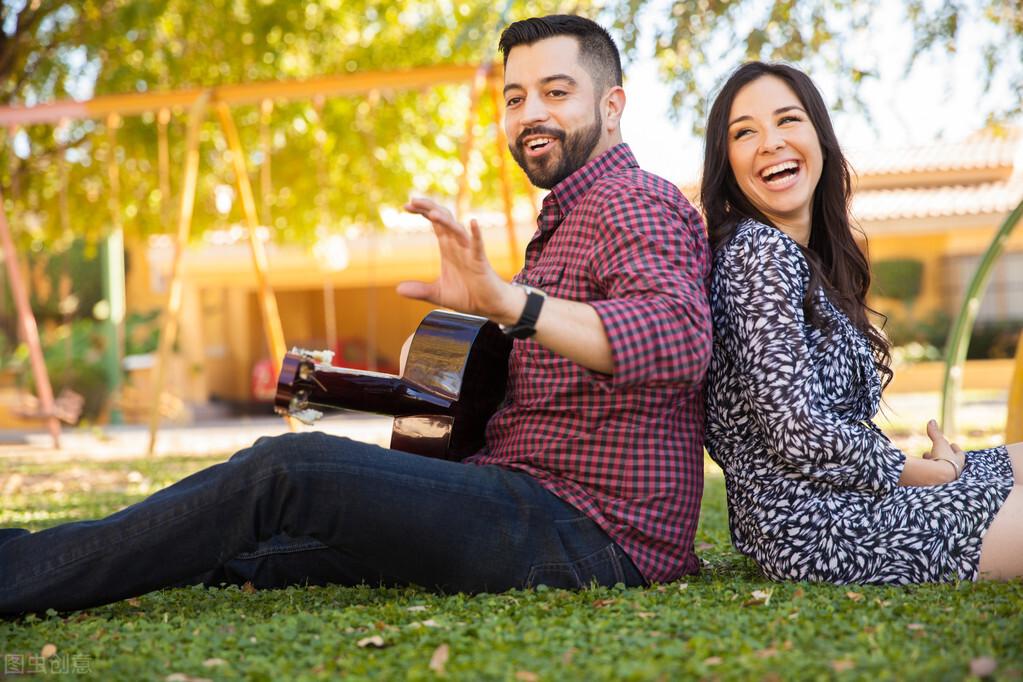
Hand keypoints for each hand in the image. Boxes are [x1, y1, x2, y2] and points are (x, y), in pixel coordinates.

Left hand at [397, 198, 523, 323]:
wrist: (488, 305)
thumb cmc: (467, 295)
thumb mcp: (438, 294)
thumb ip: (420, 290)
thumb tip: (398, 290)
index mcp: (448, 248)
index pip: (434, 223)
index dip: (422, 212)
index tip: (406, 206)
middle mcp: (458, 245)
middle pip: (444, 219)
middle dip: (429, 208)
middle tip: (412, 201)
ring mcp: (469, 251)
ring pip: (457, 230)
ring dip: (446, 221)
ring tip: (432, 214)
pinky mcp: (480, 261)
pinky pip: (478, 244)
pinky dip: (476, 233)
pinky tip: (473, 223)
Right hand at [922, 419, 964, 480]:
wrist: (937, 478)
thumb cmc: (942, 459)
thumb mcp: (939, 443)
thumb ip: (935, 433)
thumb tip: (931, 421)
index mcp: (958, 461)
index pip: (959, 454)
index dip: (955, 449)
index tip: (952, 444)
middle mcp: (955, 471)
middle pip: (951, 462)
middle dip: (943, 456)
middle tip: (935, 452)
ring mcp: (947, 479)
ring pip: (942, 470)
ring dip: (935, 464)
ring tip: (927, 460)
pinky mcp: (938, 485)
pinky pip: (935, 477)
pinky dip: (930, 471)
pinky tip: (923, 470)